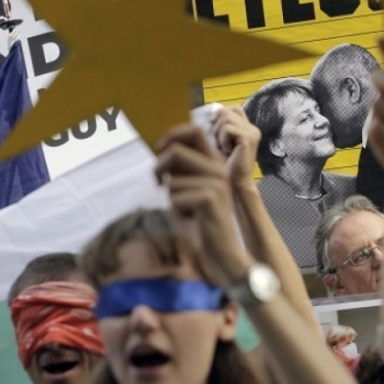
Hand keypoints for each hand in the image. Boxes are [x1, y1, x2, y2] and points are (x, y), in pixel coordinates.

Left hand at [155, 124, 252, 286]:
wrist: (224, 252)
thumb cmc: (204, 222)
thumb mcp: (192, 190)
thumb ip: (183, 170)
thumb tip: (162, 150)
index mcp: (216, 164)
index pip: (195, 131)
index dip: (173, 135)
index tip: (160, 149)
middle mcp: (219, 170)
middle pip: (176, 151)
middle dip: (160, 167)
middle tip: (159, 183)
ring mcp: (216, 183)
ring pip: (172, 180)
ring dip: (171, 198)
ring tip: (186, 211)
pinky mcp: (209, 198)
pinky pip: (175, 197)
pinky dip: (176, 211)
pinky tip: (191, 220)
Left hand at [211, 106, 260, 190]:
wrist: (234, 185)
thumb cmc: (225, 166)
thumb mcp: (219, 142)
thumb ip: (219, 127)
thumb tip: (209, 116)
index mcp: (248, 129)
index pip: (233, 108)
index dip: (220, 114)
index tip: (213, 128)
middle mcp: (253, 129)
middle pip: (227, 111)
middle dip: (217, 126)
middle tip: (220, 144)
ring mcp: (252, 133)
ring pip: (226, 118)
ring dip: (219, 134)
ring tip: (224, 148)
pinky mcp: (249, 139)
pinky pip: (228, 129)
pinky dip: (222, 140)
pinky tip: (227, 152)